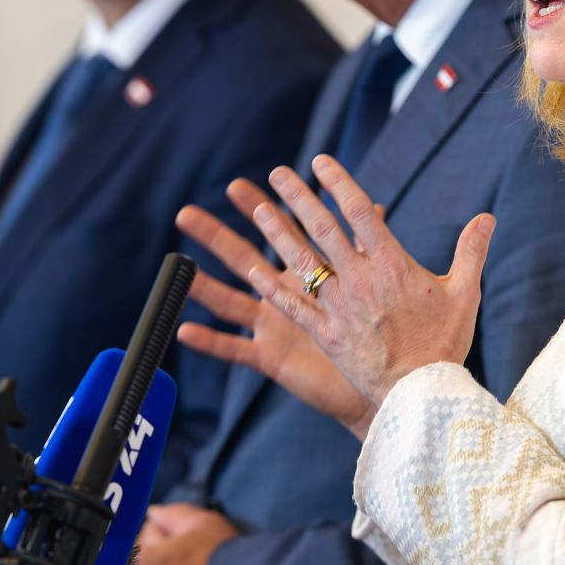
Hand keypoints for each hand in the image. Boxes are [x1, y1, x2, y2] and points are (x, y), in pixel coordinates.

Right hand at [176, 185, 372, 433]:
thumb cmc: (381, 332)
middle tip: (186, 213)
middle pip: (242, 261)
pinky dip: (210, 342)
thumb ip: (369, 244)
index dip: (257, 209)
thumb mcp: (374, 282)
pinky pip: (235, 350)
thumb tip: (376, 205)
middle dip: (216, 237)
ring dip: (202, 286)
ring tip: (177, 271)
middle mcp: (282, 300)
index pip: (276, 235)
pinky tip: (184, 330)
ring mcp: (273, 328)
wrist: (386, 379)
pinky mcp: (271, 358)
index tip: (236, 185)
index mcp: (304, 278)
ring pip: (229, 302)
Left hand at [247, 154, 494, 429]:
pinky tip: (253, 271)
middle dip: (298, 197)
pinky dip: (272, 288)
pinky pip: (293, 307)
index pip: (360, 212)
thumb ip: (471, 251)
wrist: (422, 394)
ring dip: (278, 233)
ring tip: (259, 210)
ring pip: (302, 262)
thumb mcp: (465, 293)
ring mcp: (339, 307)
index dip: (338, 183)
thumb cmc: (445, 344)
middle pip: (322, 228)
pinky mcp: (326, 334)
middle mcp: (360, 279)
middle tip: (278, 173)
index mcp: (391, 264)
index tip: (321, 162)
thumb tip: (487, 217)